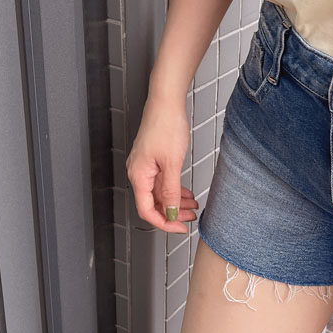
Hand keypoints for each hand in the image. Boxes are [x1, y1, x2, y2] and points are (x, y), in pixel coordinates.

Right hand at [126, 94, 198, 232]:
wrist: (166, 103)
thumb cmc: (166, 126)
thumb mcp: (172, 163)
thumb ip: (171, 191)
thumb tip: (171, 212)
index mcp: (139, 176)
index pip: (147, 210)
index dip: (164, 223)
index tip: (180, 228)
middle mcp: (139, 173)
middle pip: (154, 204)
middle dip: (173, 214)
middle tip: (190, 219)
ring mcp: (146, 167)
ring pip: (160, 193)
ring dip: (176, 203)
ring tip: (193, 207)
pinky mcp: (153, 160)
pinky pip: (162, 183)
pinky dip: (175, 190)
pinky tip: (186, 194)